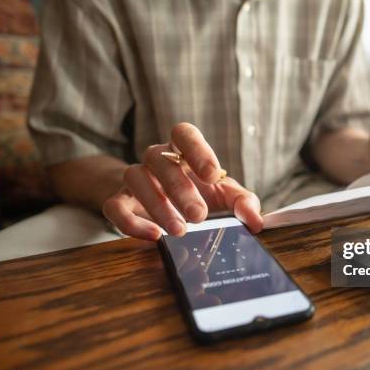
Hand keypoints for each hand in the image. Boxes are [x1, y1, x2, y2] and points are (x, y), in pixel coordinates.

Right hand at [103, 123, 262, 240]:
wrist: (165, 204)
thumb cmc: (201, 193)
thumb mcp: (225, 195)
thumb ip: (243, 203)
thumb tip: (256, 222)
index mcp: (182, 149)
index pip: (183, 133)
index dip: (196, 150)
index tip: (212, 174)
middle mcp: (156, 158)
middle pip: (161, 160)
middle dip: (181, 189)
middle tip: (199, 216)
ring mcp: (135, 177)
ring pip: (136, 178)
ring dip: (158, 206)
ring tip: (180, 230)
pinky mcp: (120, 200)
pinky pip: (114, 206)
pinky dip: (130, 222)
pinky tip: (153, 236)